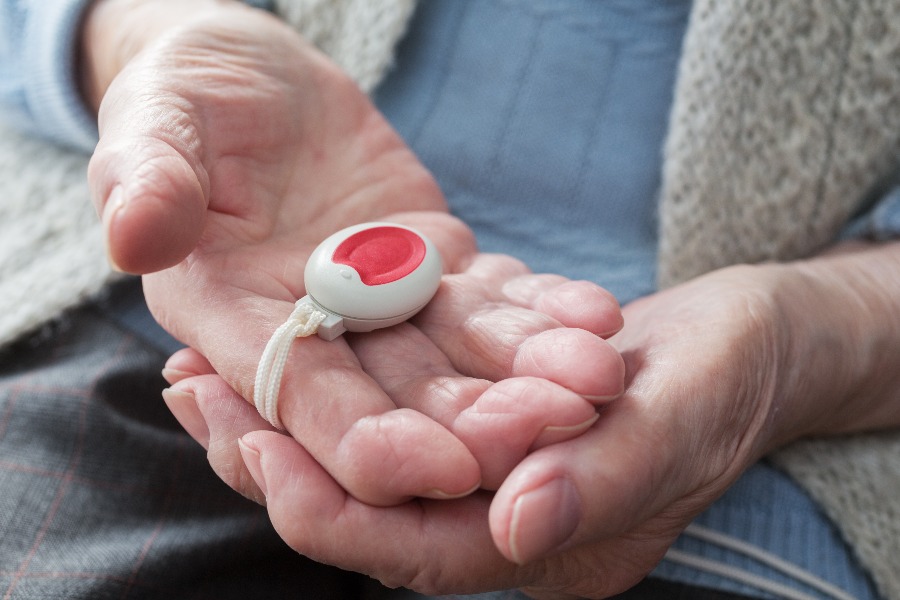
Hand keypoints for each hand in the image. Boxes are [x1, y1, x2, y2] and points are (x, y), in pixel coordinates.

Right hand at [84, 2, 625, 504]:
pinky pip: (491, 297)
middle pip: (397, 394)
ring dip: (529, 373)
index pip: (299, 397)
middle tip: (556, 428)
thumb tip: (133, 234)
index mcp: (230, 318)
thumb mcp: (156, 120)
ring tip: (597, 376)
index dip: (364, 438)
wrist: (255, 77)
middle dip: (476, 421)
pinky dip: (541, 310)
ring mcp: (381, 302)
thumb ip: (149, 178)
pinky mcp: (431, 265)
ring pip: (458, 355)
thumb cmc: (188, 93)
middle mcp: (313, 329)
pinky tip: (596, 319)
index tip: (438, 467)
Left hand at [164, 264, 795, 597]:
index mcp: (543, 544)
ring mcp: (486, 465)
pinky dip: (336, 367)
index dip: (326, 506)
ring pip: (364, 453)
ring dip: (286, 408)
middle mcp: (499, 516)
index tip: (252, 445)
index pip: (409, 550)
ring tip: (203, 365)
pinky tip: (284, 327)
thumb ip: (604, 477)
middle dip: (274, 453)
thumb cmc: (730, 378)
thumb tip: (516, 524)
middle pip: (366, 504)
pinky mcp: (479, 413)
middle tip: (194, 393)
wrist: (748, 339)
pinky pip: (389, 402)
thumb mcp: (681, 417)